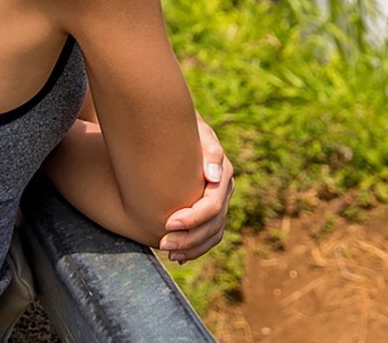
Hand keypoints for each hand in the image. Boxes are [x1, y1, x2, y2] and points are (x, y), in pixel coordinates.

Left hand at [158, 112, 234, 263]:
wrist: (175, 130)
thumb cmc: (182, 130)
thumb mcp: (195, 132)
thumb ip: (208, 150)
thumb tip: (212, 176)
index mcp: (223, 173)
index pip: (213, 207)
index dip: (192, 220)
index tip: (167, 223)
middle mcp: (224, 190)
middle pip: (214, 225)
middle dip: (189, 239)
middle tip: (162, 245)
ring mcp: (220, 202)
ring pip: (213, 234)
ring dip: (192, 248)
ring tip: (169, 254)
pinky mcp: (210, 211)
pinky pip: (209, 236)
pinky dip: (195, 248)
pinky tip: (178, 256)